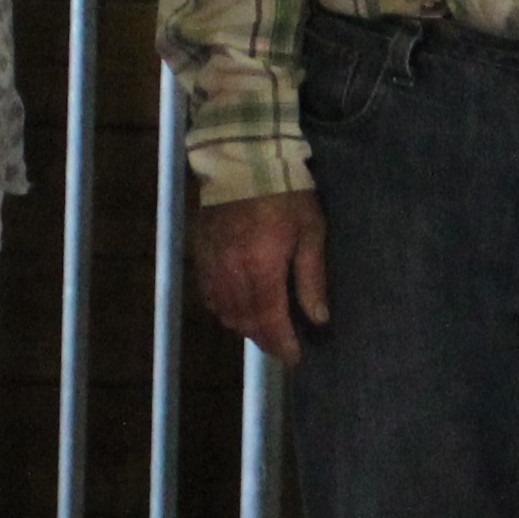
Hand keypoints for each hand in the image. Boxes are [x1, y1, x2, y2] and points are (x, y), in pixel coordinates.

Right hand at [195, 191, 329, 367]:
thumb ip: (311, 278)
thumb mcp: (310, 231)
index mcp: (262, 270)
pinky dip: (224, 308)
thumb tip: (318, 318)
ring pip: (225, 313)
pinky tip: (237, 305)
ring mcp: (212, 266)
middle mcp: (232, 275)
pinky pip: (209, 296)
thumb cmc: (285, 193)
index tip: (294, 358)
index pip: (271, 322)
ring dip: (245, 326)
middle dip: (265, 339)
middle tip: (282, 345)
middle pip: (246, 322)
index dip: (282, 345)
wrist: (242, 159)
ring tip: (263, 326)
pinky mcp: (200, 255)